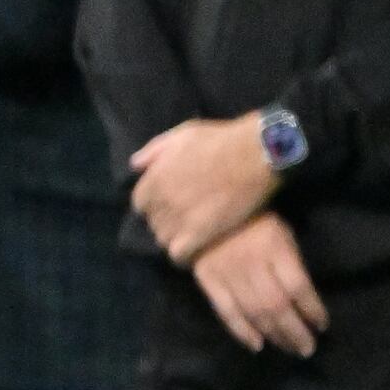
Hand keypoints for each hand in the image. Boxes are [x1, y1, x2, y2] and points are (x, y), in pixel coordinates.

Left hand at [131, 115, 280, 265]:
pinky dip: (183, 254)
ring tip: (190, 234)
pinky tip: (195, 249)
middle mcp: (162, 200)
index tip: (167, 205)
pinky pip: (179, 254)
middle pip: (153, 222)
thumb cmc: (219, 140)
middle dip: (164, 221)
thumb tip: (135, 166)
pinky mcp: (201, 234)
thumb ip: (153, 151)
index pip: (140, 203)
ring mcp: (180, 218)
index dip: (153, 205)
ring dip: (173, 237)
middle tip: (183, 220)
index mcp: (154, 178)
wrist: (254, 155)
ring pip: (163, 238)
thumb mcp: (179, 135)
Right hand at [193, 213, 327, 356]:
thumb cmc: (252, 221)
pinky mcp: (207, 279)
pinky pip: (226, 310)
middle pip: (277, 305)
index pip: (298, 287)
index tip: (321, 326)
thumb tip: (304, 299)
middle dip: (295, 331)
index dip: (312, 310)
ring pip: (254, 312)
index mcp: (274, 247)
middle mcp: (252, 263)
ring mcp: (227, 272)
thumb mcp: (281, 232)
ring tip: (290, 349)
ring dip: (275, 335)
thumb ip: (290, 262)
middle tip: (307, 349)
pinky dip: (241, 331)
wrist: (203, 210)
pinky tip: (257, 345)